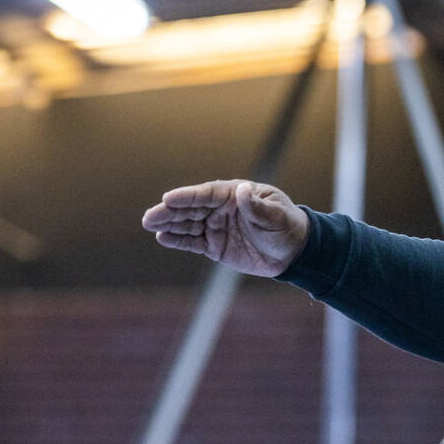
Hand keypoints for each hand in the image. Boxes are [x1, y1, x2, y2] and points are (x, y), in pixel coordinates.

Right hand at [141, 179, 308, 276]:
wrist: (293, 252)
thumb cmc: (287, 227)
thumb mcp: (277, 216)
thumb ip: (258, 207)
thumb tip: (242, 191)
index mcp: (234, 195)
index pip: (206, 194)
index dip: (187, 196)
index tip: (169, 198)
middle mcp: (221, 209)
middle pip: (191, 208)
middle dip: (170, 211)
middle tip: (150, 216)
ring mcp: (216, 227)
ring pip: (188, 224)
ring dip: (169, 225)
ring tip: (150, 225)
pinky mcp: (215, 245)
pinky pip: (193, 242)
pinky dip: (178, 241)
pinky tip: (163, 238)